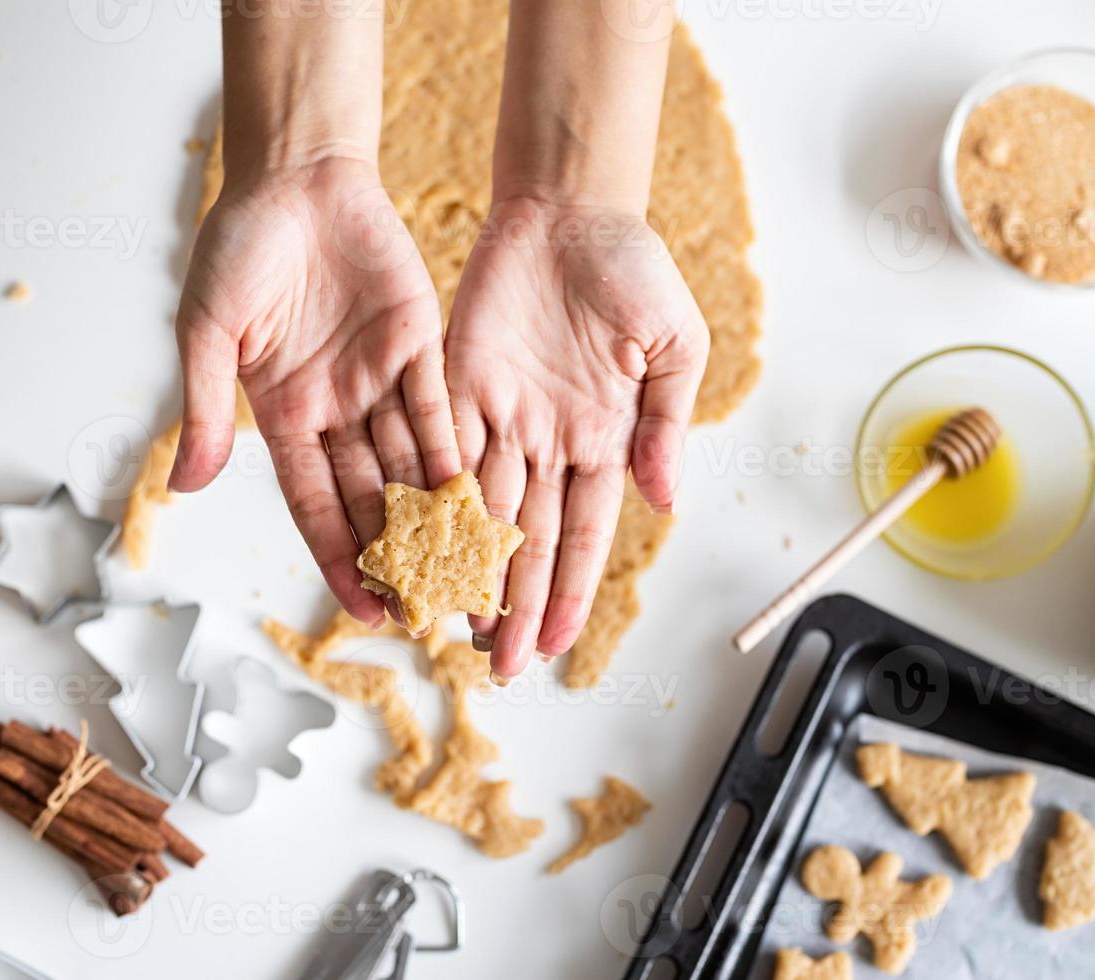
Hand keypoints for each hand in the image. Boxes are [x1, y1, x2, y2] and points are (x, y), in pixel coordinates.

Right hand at [169, 157, 458, 627]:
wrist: (293, 175)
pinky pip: (440, 410)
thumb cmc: (237, 248)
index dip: (340, 558)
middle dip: (397, 554)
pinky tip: (475, 497)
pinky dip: (454, 453)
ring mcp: (379, 382)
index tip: (367, 609)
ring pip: (410, 465)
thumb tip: (183, 488)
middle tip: (431, 608)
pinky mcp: (419, 347)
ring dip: (435, 518)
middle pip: (371, 498)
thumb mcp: (207, 334)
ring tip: (464, 568)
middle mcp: (335, 410)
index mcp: (282, 416)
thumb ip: (201, 411)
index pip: (316, 505)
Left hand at [446, 198, 708, 676]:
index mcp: (605, 436)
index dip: (567, 590)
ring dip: (469, 571)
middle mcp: (549, 440)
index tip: (554, 644)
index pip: (583, 532)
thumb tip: (665, 499)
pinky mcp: (456, 387)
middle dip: (513, 604)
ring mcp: (501, 417)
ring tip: (454, 627)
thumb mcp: (674, 342)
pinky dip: (431, 506)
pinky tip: (420, 551)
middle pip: (527, 540)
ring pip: (480, 512)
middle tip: (497, 665)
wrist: (567, 206)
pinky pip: (440, 456)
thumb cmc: (631, 265)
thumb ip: (665, 422)